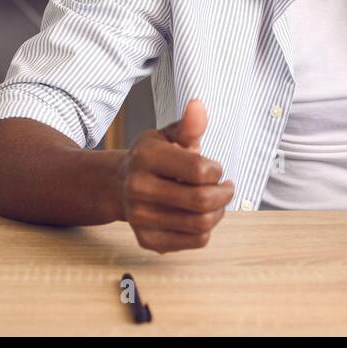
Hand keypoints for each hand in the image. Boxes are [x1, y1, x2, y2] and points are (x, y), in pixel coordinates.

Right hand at [115, 99, 234, 252]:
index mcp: (146, 157)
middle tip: (226, 187)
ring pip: (201, 224)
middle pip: (202, 200)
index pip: (200, 170)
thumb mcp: (169, 136)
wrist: (120, 185)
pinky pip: (195, 242)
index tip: (214, 168)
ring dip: (219, 212)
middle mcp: (138, 188)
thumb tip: (198, 105)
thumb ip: (188, 125)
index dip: (216, 170)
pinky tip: (202, 216)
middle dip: (224, 194)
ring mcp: (140, 217)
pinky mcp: (148, 240)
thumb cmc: (153, 158)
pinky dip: (207, 229)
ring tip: (217, 201)